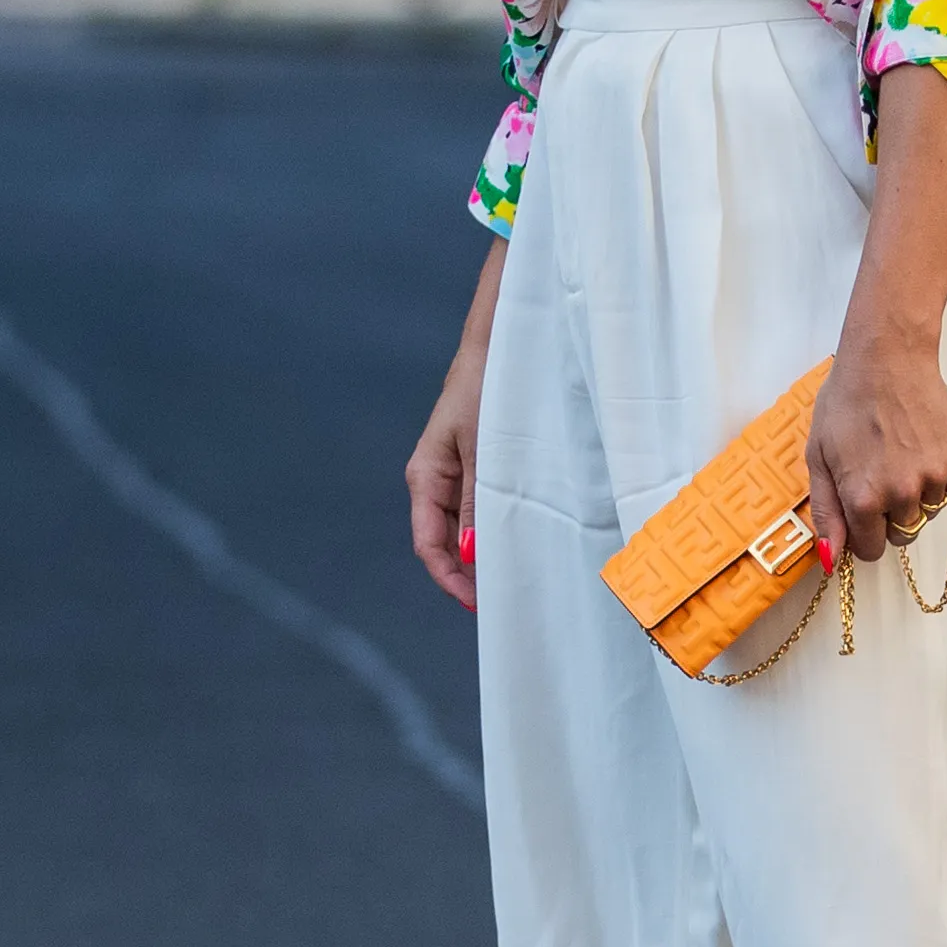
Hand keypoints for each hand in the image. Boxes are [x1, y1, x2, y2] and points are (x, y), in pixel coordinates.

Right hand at [408, 247, 504, 608]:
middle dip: (470, 575)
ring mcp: (458, 472)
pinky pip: (480, 506)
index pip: (429, 546)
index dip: (451, 580)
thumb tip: (471, 555)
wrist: (503, 341)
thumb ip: (477, 503)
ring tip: (517, 577)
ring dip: (484, 553)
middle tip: (506, 600)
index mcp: (426, 477)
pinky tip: (521, 539)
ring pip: (464, 528)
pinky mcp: (479, 462)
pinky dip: (494, 528)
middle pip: (445, 543)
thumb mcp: (486, 450)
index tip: (479, 605)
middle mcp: (436, 479)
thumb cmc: (489, 388)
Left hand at [803, 325, 946, 565]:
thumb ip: (826, 511)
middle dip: (889, 517)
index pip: (870, 550)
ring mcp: (934, 476)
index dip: (863, 533)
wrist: (886, 358)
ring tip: (902, 458)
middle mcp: (901, 494)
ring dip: (917, 497)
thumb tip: (834, 557)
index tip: (862, 511)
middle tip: (881, 477)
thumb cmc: (845, 402)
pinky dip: (945, 485)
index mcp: (863, 498)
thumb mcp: (819, 457)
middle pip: (902, 536)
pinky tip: (927, 457)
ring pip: (929, 514)